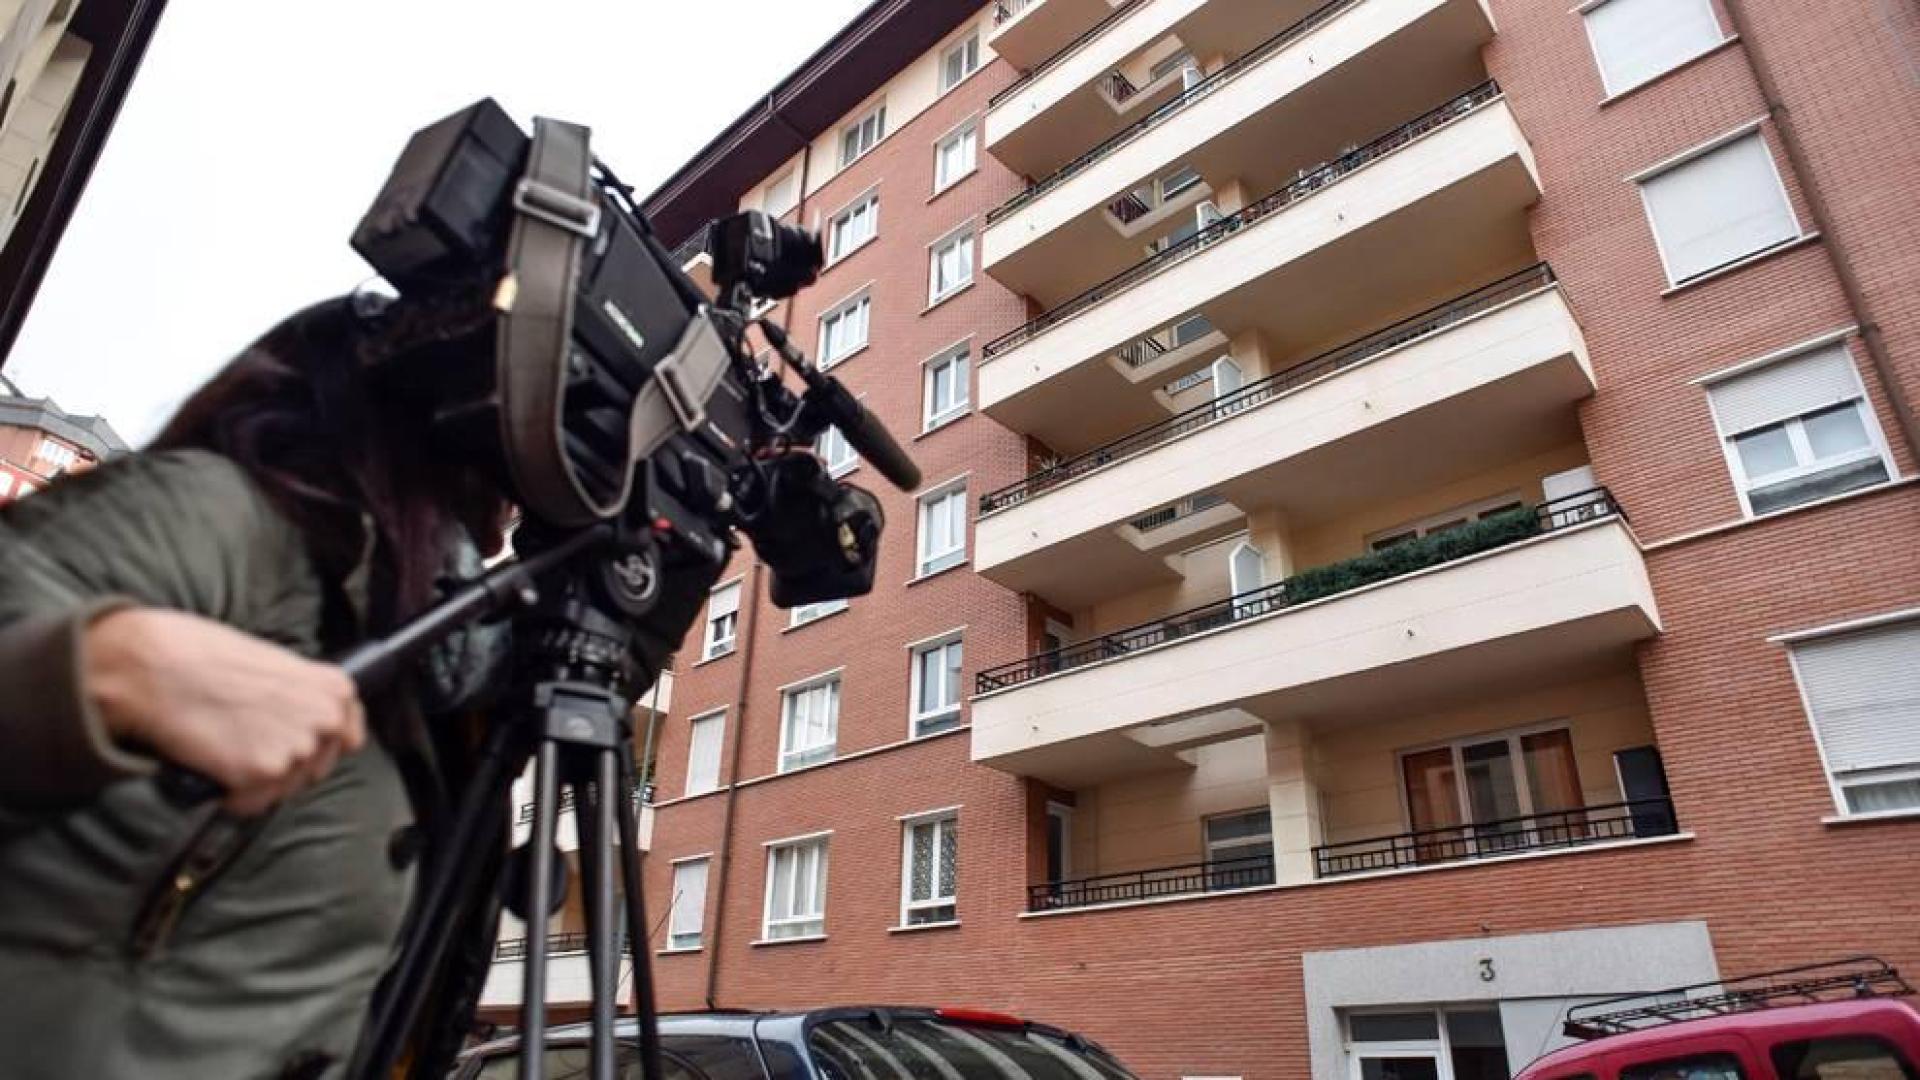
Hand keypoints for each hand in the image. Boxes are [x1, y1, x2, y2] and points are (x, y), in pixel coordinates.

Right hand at [85, 608, 365, 815]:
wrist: (157, 666)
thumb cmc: (204, 657)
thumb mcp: (273, 665)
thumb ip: (300, 696)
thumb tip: (301, 725)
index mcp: (334, 689)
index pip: (349, 736)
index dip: (318, 746)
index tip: (295, 745)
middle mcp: (325, 720)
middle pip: (314, 769)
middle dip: (283, 765)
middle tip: (242, 743)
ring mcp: (296, 748)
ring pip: (282, 789)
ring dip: (254, 782)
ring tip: (222, 747)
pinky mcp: (262, 773)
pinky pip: (251, 804)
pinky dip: (230, 795)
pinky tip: (211, 766)